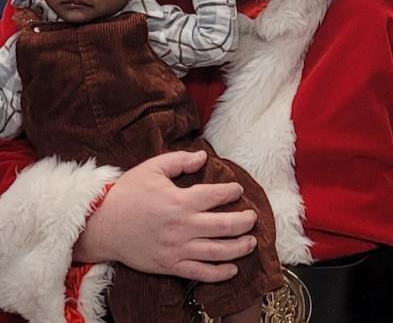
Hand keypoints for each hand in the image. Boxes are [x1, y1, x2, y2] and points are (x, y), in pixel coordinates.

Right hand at [74, 150, 256, 281]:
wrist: (101, 225)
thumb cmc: (127, 193)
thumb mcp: (153, 167)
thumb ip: (180, 160)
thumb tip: (203, 157)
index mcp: (180, 200)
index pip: (216, 195)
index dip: (231, 192)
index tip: (238, 190)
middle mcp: (182, 226)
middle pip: (224, 226)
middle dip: (244, 222)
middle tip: (253, 218)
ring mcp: (176, 249)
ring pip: (216, 252)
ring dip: (238, 248)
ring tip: (251, 242)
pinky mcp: (168, 265)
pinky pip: (198, 273)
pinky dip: (218, 273)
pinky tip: (232, 269)